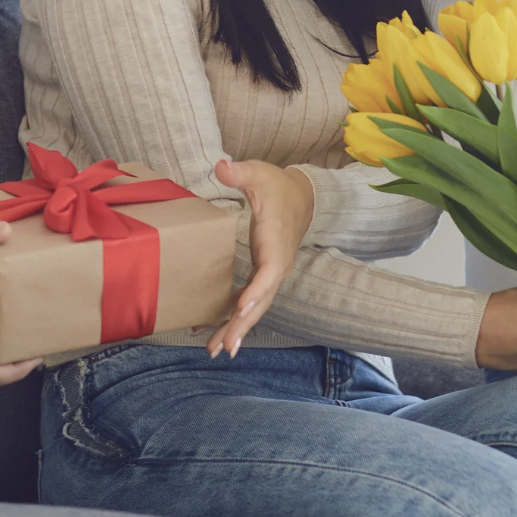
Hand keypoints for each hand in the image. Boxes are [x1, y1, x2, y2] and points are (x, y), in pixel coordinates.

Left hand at [204, 159, 313, 359]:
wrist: (300, 197)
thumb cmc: (277, 186)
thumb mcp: (259, 173)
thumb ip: (240, 171)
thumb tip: (221, 165)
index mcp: (276, 243)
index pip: (270, 271)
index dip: (258, 290)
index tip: (243, 306)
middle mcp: (276, 264)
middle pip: (262, 300)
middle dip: (244, 323)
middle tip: (226, 347)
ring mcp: (270, 273)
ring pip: (256, 306)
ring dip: (238, 328)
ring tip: (217, 350)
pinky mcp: (263, 274)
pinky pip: (249, 300)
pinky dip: (234, 317)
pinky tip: (215, 333)